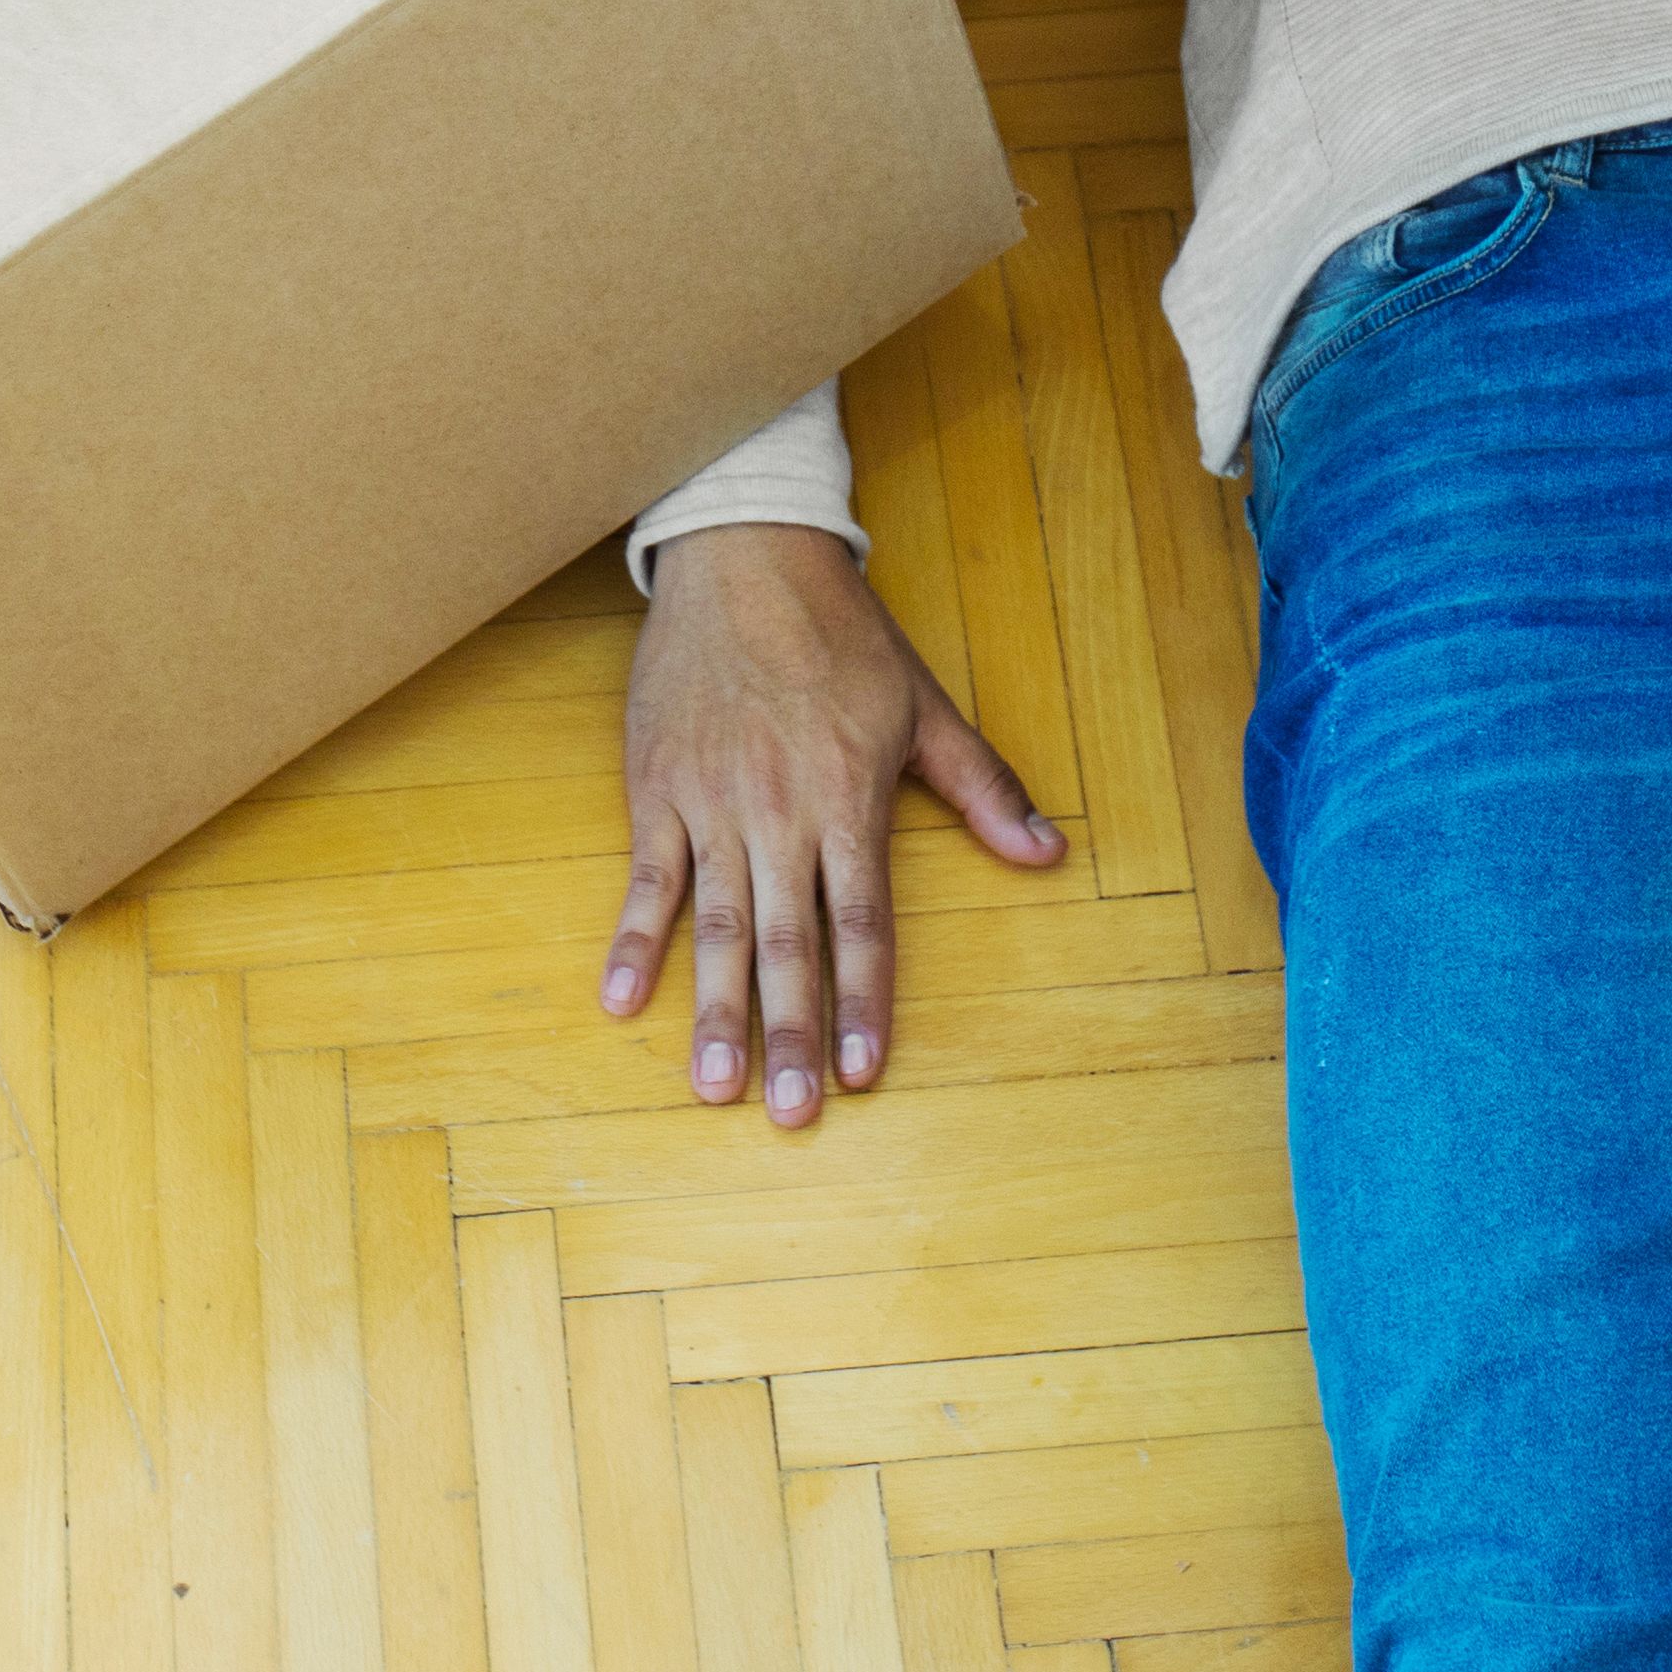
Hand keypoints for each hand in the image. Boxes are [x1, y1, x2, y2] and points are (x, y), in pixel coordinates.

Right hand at [607, 523, 1062, 1124]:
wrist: (744, 556)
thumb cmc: (842, 634)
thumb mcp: (925, 706)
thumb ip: (983, 787)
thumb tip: (1047, 852)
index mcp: (848, 800)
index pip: (862, 923)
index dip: (864, 1000)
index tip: (863, 1070)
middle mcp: (779, 814)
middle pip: (785, 943)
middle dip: (790, 1032)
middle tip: (790, 1114)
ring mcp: (711, 804)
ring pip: (712, 926)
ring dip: (713, 1010)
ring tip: (714, 1085)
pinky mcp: (657, 788)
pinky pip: (646, 878)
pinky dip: (633, 940)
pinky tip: (623, 1001)